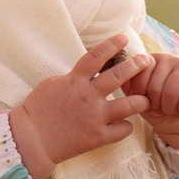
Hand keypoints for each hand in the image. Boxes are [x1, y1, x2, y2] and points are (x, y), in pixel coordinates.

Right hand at [8, 33, 151, 178]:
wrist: (31, 140)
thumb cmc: (37, 110)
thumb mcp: (52, 85)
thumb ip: (73, 78)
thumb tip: (88, 73)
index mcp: (75, 81)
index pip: (97, 56)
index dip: (112, 45)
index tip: (124, 38)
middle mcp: (88, 96)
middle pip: (118, 76)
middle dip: (135, 65)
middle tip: (147, 61)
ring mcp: (94, 117)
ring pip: (128, 105)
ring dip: (141, 101)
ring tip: (146, 99)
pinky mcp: (97, 137)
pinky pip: (122, 130)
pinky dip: (126, 127)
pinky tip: (125, 125)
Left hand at [124, 52, 178, 151]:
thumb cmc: (158, 109)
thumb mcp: (140, 99)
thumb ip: (129, 86)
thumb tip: (119, 78)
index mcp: (149, 61)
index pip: (139, 74)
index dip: (140, 94)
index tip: (145, 101)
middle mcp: (168, 58)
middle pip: (154, 86)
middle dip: (156, 105)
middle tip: (161, 107)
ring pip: (172, 91)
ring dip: (170, 108)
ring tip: (172, 108)